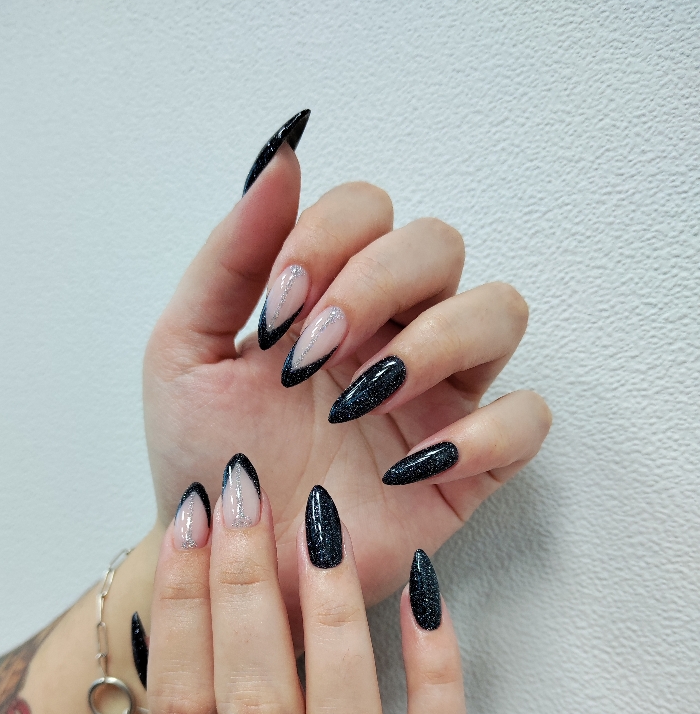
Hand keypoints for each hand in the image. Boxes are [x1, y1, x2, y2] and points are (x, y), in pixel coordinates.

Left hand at [143, 116, 550, 642]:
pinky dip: (485, 431)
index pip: (370, 210)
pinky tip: (406, 465)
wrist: (223, 559)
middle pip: (441, 243)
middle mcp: (394, 332)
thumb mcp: (184, 351)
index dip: (331, 240)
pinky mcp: (468, 466)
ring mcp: (437, 396)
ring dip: (435, 338)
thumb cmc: (204, 456)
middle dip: (378, 282)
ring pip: (501, 310)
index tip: (277, 310)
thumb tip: (283, 154)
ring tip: (361, 401)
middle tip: (314, 352)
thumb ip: (230, 258)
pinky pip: (528, 420)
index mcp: (330, 297)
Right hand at [146, 462, 469, 713]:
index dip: (182, 607)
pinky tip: (424, 595)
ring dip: (327, 622)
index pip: (184, 704)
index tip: (193, 520)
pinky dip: (434, 671)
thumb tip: (164, 637)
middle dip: (239, 589)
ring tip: (319, 530)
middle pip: (255, 703)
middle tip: (246, 494)